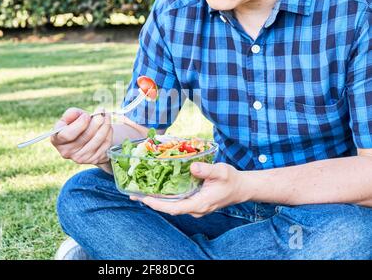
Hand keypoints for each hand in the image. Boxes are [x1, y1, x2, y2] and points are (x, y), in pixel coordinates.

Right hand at [50, 107, 112, 171]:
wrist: (85, 136)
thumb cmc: (76, 124)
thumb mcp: (71, 117)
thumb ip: (72, 114)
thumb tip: (81, 115)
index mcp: (57, 140)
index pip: (67, 135)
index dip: (79, 124)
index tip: (86, 115)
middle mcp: (67, 152)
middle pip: (85, 137)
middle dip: (96, 122)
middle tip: (101, 111)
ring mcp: (81, 158)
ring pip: (98, 140)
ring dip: (105, 125)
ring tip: (107, 116)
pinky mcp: (94, 159)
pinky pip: (105, 144)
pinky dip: (109, 133)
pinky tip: (108, 126)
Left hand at [131, 162, 250, 217]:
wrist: (240, 188)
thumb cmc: (231, 179)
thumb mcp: (221, 171)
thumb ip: (207, 170)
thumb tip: (192, 167)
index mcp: (200, 203)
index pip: (174, 208)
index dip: (159, 205)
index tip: (145, 199)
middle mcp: (194, 208)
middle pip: (169, 208)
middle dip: (151, 202)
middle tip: (134, 194)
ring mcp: (193, 207)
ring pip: (171, 205)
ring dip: (156, 199)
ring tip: (139, 191)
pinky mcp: (193, 202)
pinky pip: (176, 202)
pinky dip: (164, 196)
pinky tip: (156, 189)